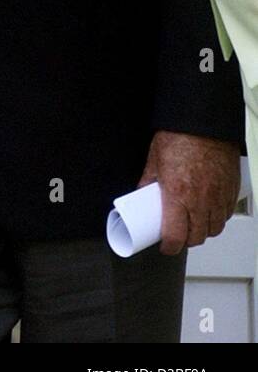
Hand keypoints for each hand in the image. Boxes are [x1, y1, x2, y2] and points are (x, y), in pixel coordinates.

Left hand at [138, 130, 240, 255]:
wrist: (202, 124)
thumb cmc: (178, 138)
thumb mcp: (153, 161)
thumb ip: (148, 182)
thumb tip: (141, 195)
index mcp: (177, 195)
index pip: (176, 235)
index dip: (169, 247)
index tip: (166, 247)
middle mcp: (200, 200)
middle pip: (197, 236)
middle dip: (186, 241)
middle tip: (178, 236)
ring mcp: (218, 196)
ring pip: (215, 229)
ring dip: (203, 232)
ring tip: (193, 226)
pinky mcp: (230, 190)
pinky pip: (226, 214)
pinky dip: (218, 219)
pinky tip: (209, 213)